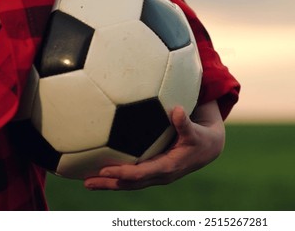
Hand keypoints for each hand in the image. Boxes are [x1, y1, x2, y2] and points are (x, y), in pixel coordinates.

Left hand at [84, 100, 224, 189]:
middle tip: (87, 182)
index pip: (141, 174)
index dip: (123, 172)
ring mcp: (155, 176)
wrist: (207, 150)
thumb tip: (178, 110)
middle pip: (130, 183)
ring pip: (128, 183)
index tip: (105, 169)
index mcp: (168, 167)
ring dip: (108, 183)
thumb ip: (184, 122)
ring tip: (87, 181)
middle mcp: (159, 176)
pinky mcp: (152, 172)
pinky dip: (116, 177)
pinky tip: (101, 172)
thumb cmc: (200, 138)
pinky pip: (132, 178)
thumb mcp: (194, 131)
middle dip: (109, 183)